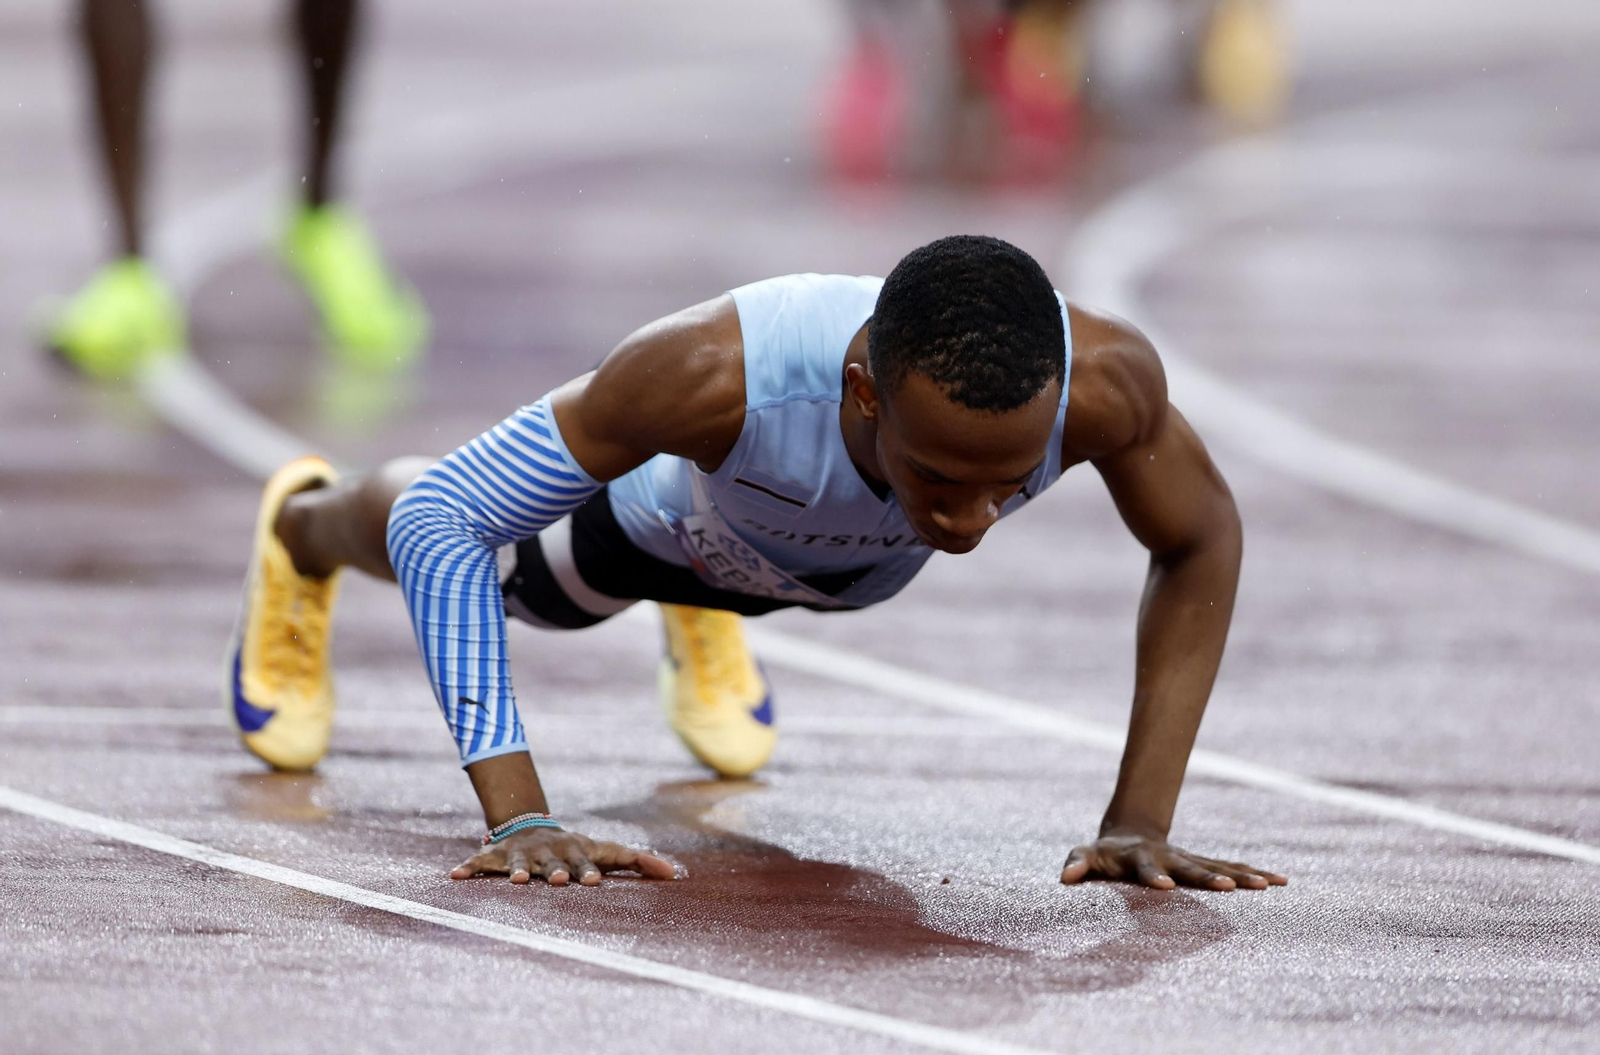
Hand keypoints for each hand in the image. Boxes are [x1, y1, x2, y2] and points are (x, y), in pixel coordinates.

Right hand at [451, 826, 675, 886]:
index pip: (585, 864)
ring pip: (517, 863)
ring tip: (516, 880)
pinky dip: (467, 868)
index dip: (589, 872)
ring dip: (516, 870)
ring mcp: (521, 855)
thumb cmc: (576, 849)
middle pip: (553, 865)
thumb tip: (677, 874)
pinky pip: (478, 863)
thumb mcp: (608, 851)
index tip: (594, 882)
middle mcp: (548, 854)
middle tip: (559, 881)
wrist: (532, 827)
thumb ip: (641, 861)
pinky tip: (453, 876)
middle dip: (556, 872)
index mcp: (575, 854)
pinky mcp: (496, 857)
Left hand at [1059, 830, 1285, 890]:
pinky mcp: (1204, 864)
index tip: (1165, 887)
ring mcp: (1190, 859)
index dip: (1153, 877)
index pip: (1145, 868)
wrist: (1128, 835)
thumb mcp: (1084, 856)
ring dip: (1242, 875)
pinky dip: (1254, 873)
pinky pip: (1232, 867)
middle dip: (1209, 877)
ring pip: (1219, 865)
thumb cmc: (1103, 854)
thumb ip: (1076, 864)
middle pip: (1191, 867)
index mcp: (1139, 858)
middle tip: (1228, 886)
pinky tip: (1281, 882)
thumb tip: (1065, 878)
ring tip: (1268, 885)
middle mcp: (1170, 857)